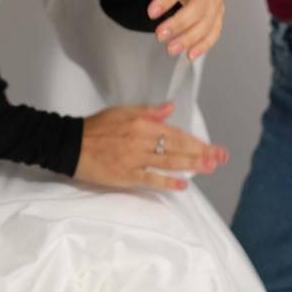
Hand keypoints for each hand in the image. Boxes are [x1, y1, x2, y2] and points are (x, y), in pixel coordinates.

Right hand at [75, 100, 228, 192]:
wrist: (71, 144)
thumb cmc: (97, 127)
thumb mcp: (123, 112)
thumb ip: (149, 111)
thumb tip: (170, 108)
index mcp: (142, 124)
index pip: (176, 133)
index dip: (196, 142)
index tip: (212, 147)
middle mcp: (141, 140)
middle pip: (177, 148)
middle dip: (201, 154)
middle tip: (220, 159)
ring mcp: (134, 159)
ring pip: (168, 162)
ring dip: (191, 165)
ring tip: (209, 168)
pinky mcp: (126, 175)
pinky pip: (151, 178)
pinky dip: (167, 181)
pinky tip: (183, 183)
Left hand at [143, 0, 224, 60]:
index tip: (151, 13)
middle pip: (197, 8)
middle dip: (178, 24)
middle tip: (160, 35)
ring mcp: (216, 1)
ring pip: (207, 23)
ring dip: (189, 39)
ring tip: (171, 49)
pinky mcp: (219, 13)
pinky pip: (215, 31)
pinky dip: (204, 45)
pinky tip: (190, 55)